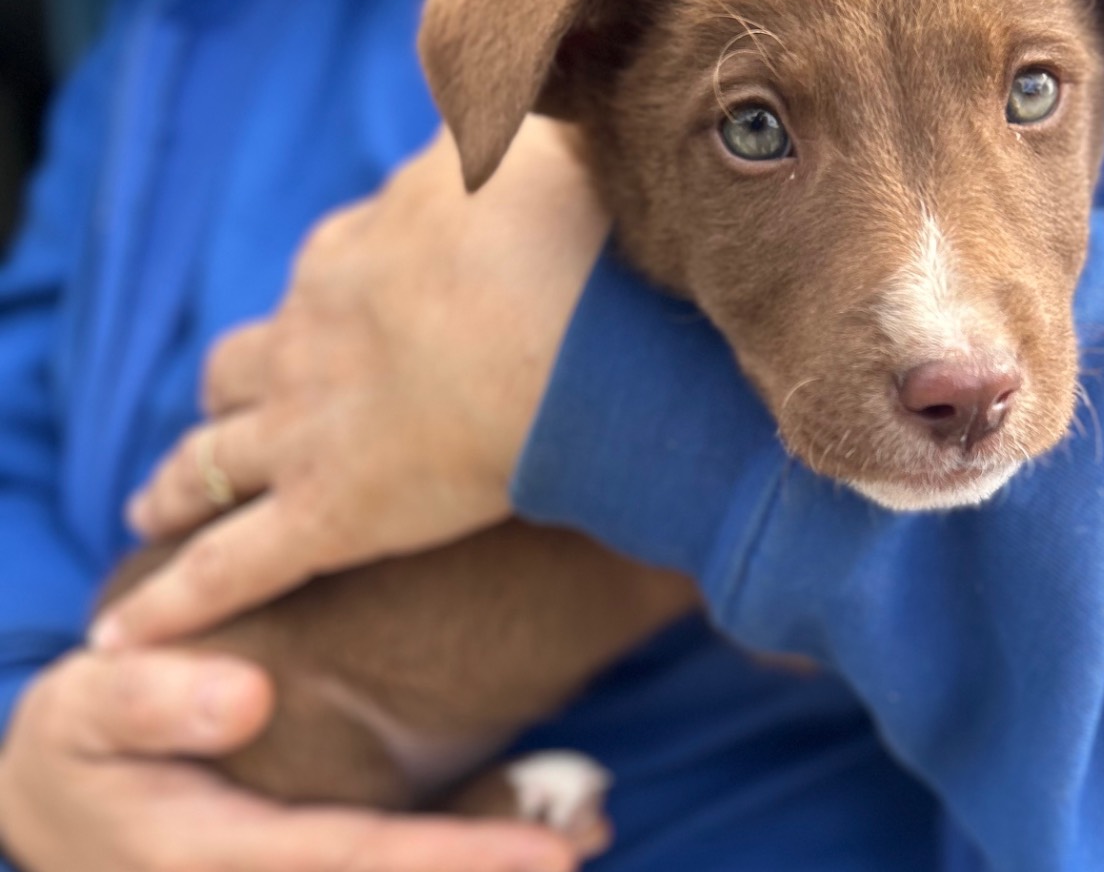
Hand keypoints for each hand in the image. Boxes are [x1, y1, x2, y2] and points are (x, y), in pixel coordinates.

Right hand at [0, 649, 576, 871]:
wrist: (61, 795)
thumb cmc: (80, 744)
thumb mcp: (88, 709)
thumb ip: (149, 701)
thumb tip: (245, 698)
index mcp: (214, 858)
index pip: (349, 863)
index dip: (451, 862)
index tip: (544, 858)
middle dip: (487, 871)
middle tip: (590, 842)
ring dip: (487, 860)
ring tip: (591, 833)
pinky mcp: (309, 859)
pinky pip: (387, 860)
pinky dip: (465, 843)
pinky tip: (549, 829)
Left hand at [91, 120, 608, 648]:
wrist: (570, 314)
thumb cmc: (560, 228)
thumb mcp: (515, 144)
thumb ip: (484, 127)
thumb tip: (483, 105)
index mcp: (355, 254)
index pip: (318, 277)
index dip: (321, 302)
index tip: (337, 319)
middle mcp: (311, 336)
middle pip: (242, 367)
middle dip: (234, 389)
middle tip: (234, 413)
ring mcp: (309, 427)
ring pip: (212, 458)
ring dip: (180, 480)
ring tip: (154, 503)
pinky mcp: (331, 513)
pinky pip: (231, 565)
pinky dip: (176, 600)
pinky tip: (128, 630)